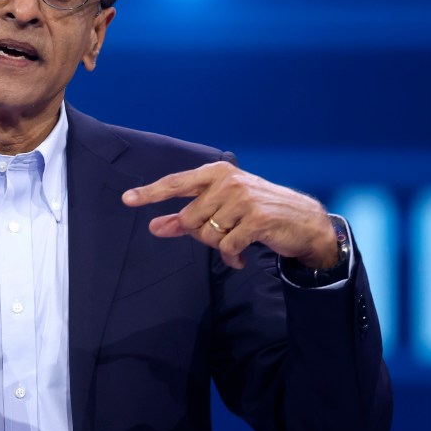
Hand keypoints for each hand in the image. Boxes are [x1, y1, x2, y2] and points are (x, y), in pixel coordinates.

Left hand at [122, 160, 336, 269]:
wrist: (303, 221)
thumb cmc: (256, 213)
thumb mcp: (221, 210)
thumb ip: (186, 218)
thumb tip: (155, 227)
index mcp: (217, 173)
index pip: (176, 182)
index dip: (150, 193)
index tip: (127, 199)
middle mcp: (228, 181)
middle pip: (190, 218)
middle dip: (201, 234)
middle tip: (223, 235)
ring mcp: (243, 199)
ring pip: (207, 234)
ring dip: (218, 247)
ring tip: (235, 243)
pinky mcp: (257, 219)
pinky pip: (227, 246)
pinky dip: (231, 256)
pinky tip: (241, 256)